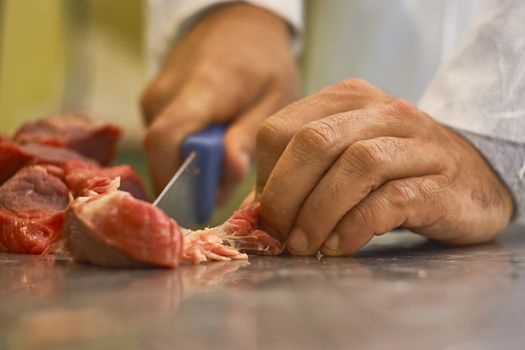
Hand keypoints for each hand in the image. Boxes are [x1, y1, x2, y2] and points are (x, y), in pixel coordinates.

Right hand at [141, 3, 297, 198]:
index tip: (200, 207)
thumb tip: (228, 172)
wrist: (237, 23)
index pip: (166, 140)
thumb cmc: (263, 62)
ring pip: (164, 149)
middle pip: (164, 153)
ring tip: (227, 150)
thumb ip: (248, 136)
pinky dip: (188, 149)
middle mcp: (166, 93)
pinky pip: (166, 138)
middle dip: (192, 178)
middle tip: (229, 177)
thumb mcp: (274, 98)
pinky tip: (214, 138)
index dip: (176, 180)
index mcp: (202, 89)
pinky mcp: (153, 102)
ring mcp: (155, 96)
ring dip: (193, 163)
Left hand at [255, 79, 513, 255]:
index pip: (282, 129)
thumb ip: (299, 181)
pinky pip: (390, 199)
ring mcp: (416, 143)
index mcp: (346, 100)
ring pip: (355, 166)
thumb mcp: (343, 162)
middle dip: (285, 195)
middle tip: (280, 235)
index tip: (265, 215)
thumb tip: (252, 217)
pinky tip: (340, 246)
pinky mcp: (440, 182)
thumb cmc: (396, 171)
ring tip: (307, 246)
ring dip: (319, 213)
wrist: (472, 178)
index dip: (265, 176)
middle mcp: (382, 112)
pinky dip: (355, 226)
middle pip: (315, 142)